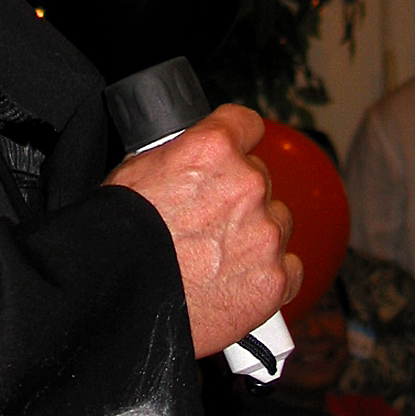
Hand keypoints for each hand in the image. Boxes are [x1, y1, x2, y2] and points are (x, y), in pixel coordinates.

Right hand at [105, 103, 302, 358]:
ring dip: (257, 231)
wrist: (124, 292)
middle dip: (239, 194)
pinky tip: (240, 277)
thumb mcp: (138, 167)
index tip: (235, 148)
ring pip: (278, 221)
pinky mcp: (275, 280)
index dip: (238, 137)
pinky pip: (290, 267)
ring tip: (221, 252)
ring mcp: (265, 234)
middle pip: (260, 178)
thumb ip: (179, 156)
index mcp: (212, 148)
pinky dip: (270, 272)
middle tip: (210, 216)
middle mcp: (247, 184)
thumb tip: (190, 158)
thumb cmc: (124, 232)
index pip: (247, 123)